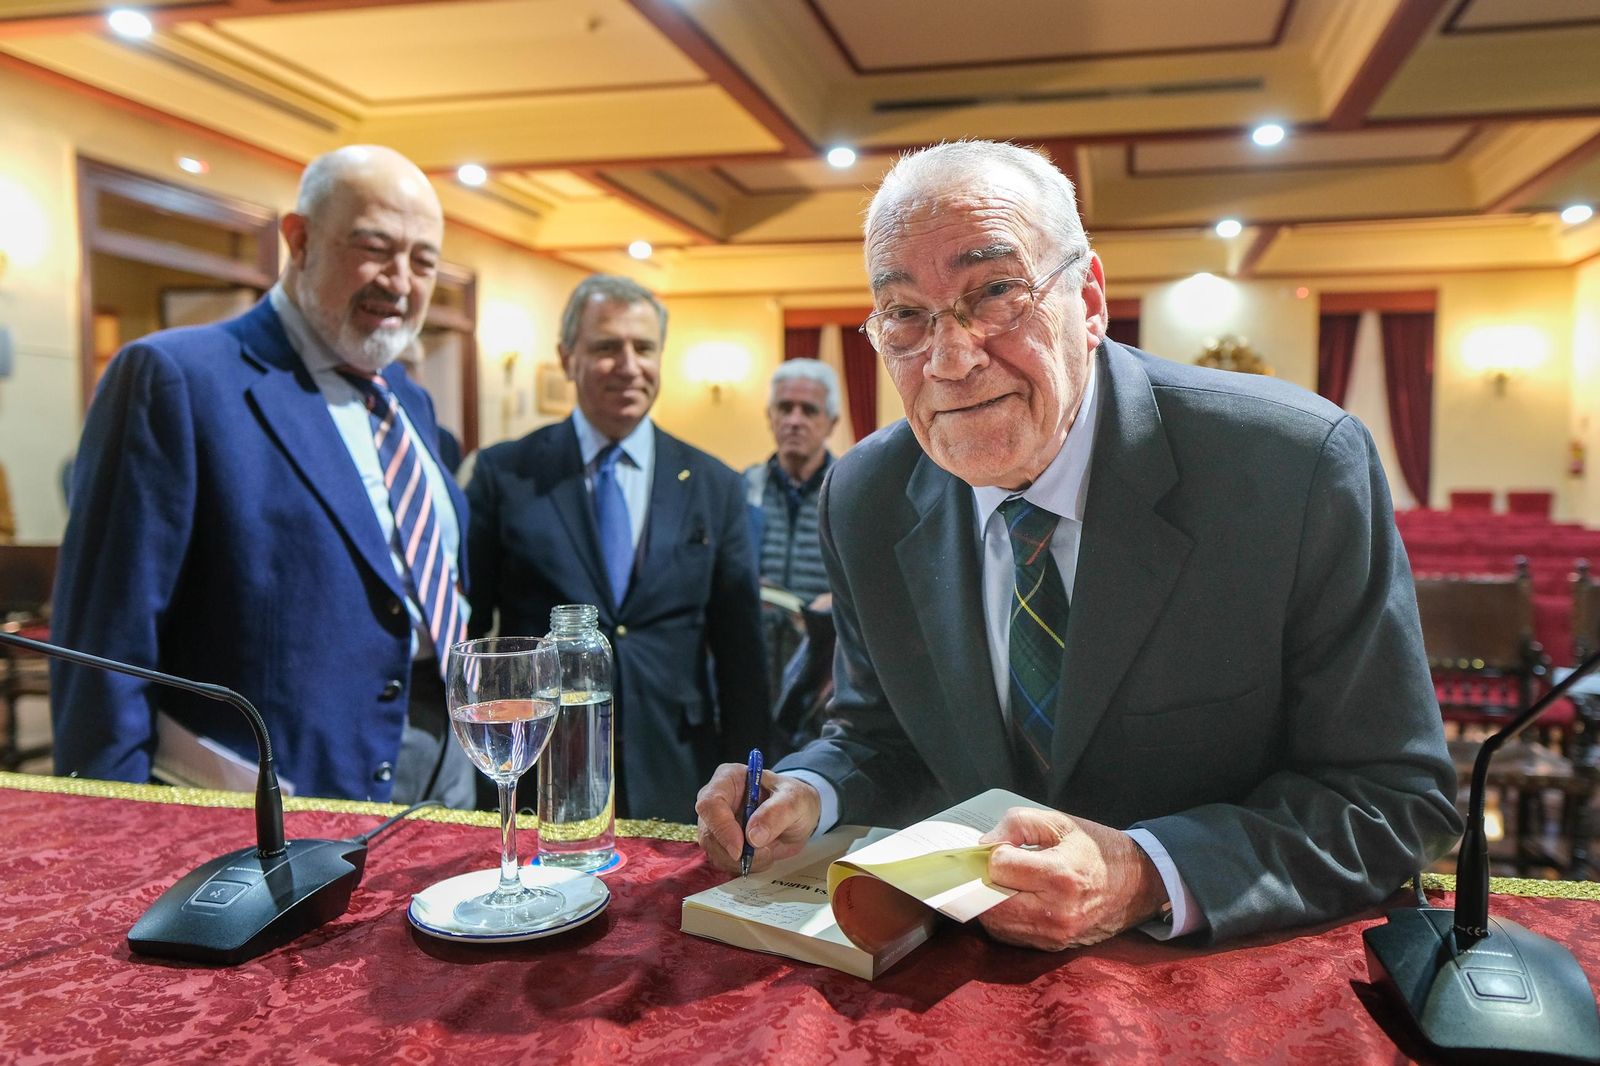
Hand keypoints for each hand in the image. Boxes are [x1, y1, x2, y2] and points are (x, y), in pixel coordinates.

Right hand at [694, 764, 819, 873]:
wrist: (797, 815)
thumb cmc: (793, 799)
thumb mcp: (794, 800)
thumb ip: (776, 813)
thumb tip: (753, 836)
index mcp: (728, 778)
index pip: (710, 803)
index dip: (722, 828)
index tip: (740, 849)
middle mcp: (716, 800)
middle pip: (708, 833)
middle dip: (734, 851)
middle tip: (765, 852)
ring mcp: (716, 824)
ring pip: (714, 852)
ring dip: (741, 861)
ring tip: (768, 852)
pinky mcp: (721, 843)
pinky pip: (723, 862)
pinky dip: (743, 866)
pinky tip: (762, 856)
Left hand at [976, 807, 1167, 950]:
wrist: (1136, 883)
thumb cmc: (1097, 849)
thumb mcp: (1060, 822)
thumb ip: (1017, 824)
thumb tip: (984, 844)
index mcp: (1060, 876)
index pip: (1000, 867)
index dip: (995, 853)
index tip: (1005, 847)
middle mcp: (1056, 912)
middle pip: (991, 900)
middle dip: (986, 880)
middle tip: (997, 866)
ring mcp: (1054, 935)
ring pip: (995, 923)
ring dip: (990, 902)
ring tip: (1006, 882)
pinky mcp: (1052, 947)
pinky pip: (1008, 936)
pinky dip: (1002, 918)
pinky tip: (1015, 900)